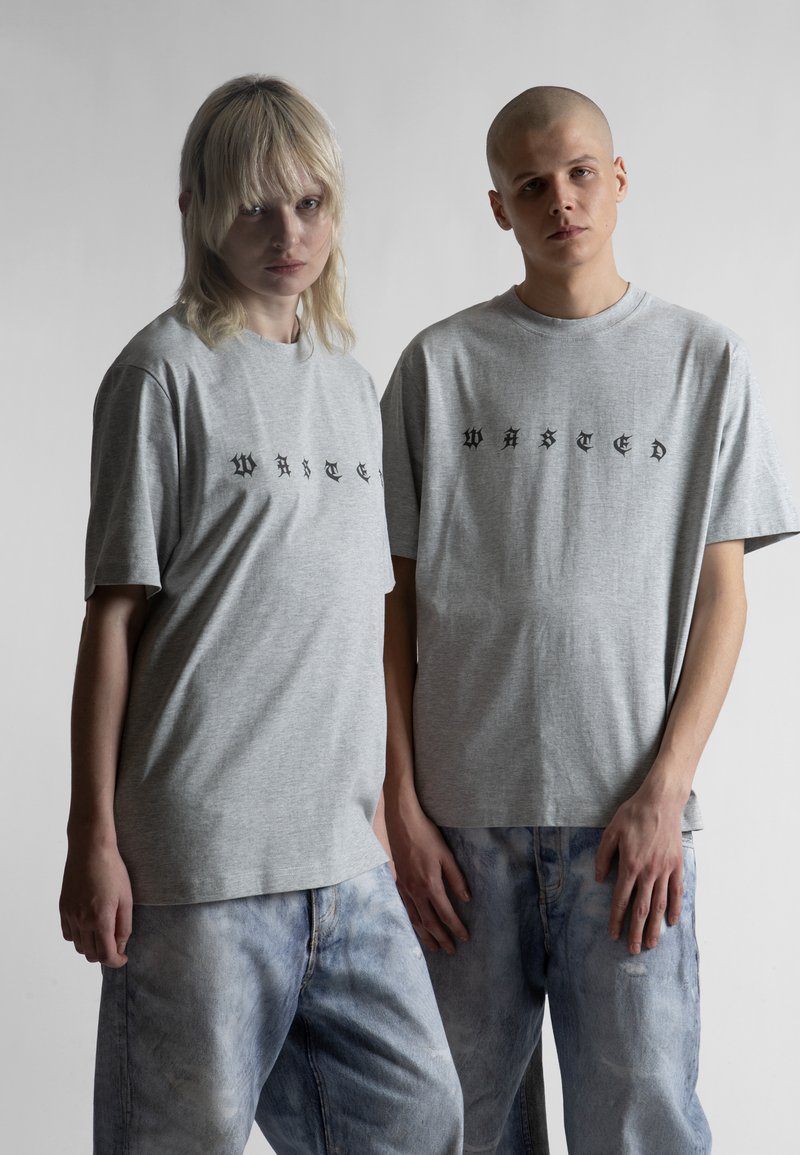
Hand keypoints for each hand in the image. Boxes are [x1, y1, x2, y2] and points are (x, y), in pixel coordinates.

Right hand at [59, 841, 132, 966]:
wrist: (90, 849)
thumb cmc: (113, 870)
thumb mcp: (126, 898)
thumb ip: (124, 926)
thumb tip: (121, 947)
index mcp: (100, 919)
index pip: (106, 955)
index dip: (116, 961)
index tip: (123, 958)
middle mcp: (82, 920)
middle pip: (91, 954)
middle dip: (105, 955)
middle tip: (116, 946)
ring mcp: (70, 915)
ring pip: (78, 946)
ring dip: (91, 947)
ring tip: (103, 935)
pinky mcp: (63, 908)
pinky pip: (68, 934)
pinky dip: (78, 937)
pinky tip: (88, 927)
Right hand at [385, 798, 470, 954]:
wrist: (402, 823)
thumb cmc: (427, 836)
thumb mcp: (446, 855)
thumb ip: (456, 878)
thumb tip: (466, 899)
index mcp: (430, 884)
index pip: (445, 913)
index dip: (456, 927)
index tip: (464, 938)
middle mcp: (415, 891)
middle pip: (429, 922)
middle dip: (441, 938)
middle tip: (451, 951)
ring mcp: (404, 888)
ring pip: (415, 919)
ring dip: (425, 935)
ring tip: (434, 947)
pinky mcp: (398, 883)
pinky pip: (405, 909)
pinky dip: (412, 922)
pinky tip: (416, 927)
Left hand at [595, 785, 684, 954]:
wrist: (660, 801)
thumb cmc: (633, 814)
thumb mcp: (610, 832)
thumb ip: (603, 856)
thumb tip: (600, 879)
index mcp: (629, 865)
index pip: (621, 899)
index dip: (616, 919)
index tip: (613, 934)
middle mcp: (648, 872)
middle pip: (641, 909)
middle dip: (636, 932)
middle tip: (633, 950)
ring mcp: (665, 870)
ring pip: (659, 905)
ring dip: (655, 927)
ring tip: (651, 944)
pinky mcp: (676, 865)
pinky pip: (676, 892)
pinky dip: (674, 908)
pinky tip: (671, 922)